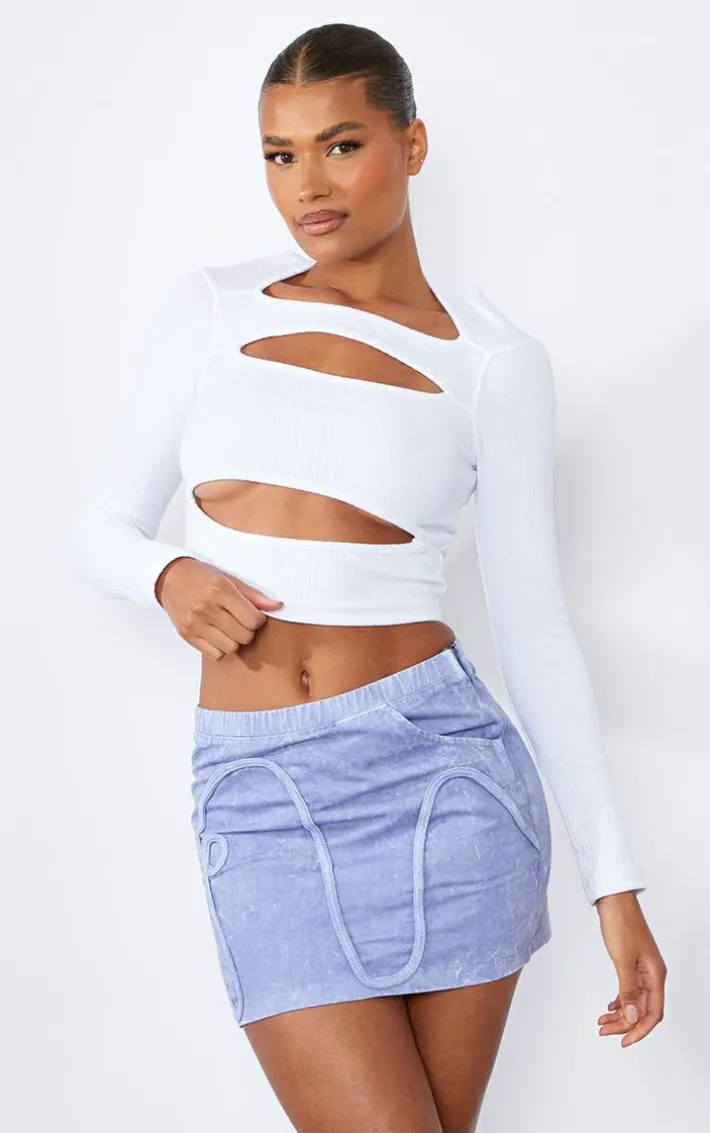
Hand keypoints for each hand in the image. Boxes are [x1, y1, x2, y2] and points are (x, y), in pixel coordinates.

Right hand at [154, 556, 283, 658]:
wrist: (170, 578)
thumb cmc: (202, 576)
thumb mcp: (229, 578)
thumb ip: (253, 595)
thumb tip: (277, 606)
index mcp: (220, 590)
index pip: (253, 620)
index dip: (258, 621)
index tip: (253, 616)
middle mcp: (206, 608)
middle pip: (244, 636)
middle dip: (247, 631)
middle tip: (241, 622)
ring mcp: (195, 623)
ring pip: (231, 648)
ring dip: (234, 641)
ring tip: (229, 629)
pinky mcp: (187, 635)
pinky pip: (214, 654)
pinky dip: (219, 648)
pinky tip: (216, 635)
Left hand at [595, 890, 666, 1046]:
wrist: (614, 900)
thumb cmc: (621, 923)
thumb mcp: (623, 959)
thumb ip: (628, 990)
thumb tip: (633, 1018)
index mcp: (655, 975)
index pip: (653, 1014)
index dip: (639, 1031)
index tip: (624, 1042)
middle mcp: (652, 974)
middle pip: (642, 1010)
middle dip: (624, 1024)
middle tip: (603, 1030)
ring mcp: (642, 969)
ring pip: (634, 1001)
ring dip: (620, 1013)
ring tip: (602, 1021)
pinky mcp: (632, 963)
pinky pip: (629, 990)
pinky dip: (620, 1000)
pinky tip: (610, 1006)